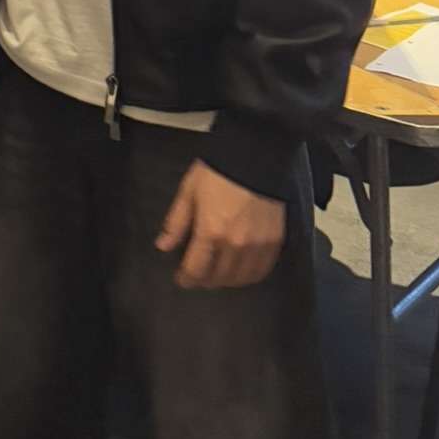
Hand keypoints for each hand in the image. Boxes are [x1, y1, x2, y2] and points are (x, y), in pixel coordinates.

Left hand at [156, 159, 284, 288]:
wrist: (254, 156)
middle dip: (204, 280)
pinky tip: (241, 270)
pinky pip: (262, 270)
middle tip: (197, 276)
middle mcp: (235, 245)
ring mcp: (258, 246)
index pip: (197, 269)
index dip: (186, 278)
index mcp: (211, 232)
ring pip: (241, 279)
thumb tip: (163, 247)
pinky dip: (249, 276)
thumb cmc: (216, 172)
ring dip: (226, 281)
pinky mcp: (275, 242)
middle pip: (219, 277)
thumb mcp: (188, 192)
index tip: (181, 279)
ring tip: (217, 274)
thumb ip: (176, 223)